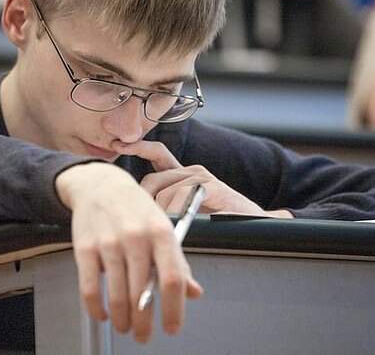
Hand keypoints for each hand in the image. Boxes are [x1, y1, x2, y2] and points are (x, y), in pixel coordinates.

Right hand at [55, 162, 203, 342]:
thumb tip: (194, 293)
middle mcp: (136, 238)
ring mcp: (109, 243)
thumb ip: (178, 263)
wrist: (101, 184)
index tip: (172, 328)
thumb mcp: (163, 229)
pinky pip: (90, 289)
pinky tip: (103, 315)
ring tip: (125, 327)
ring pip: (117, 296)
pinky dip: (96, 309)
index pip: (172, 279)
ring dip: (122, 320)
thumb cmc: (136, 209)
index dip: (174, 310)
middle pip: (142, 294)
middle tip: (144, 336)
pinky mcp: (85, 248)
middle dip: (144, 323)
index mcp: (161, 233)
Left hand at [112, 140, 292, 217]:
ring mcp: (202, 177)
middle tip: (144, 222)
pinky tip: (179, 224)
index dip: (138, 147)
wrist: (255, 224)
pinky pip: (180, 197)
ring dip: (160, 214)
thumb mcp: (186, 212)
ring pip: (164, 191)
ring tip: (166, 231)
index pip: (156, 154)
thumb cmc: (218, 221)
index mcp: (183, 174)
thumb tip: (139, 213)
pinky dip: (174, 213)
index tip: (119, 144)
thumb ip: (165, 207)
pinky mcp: (212, 186)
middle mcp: (191, 171)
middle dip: (144, 201)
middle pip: (152, 180)